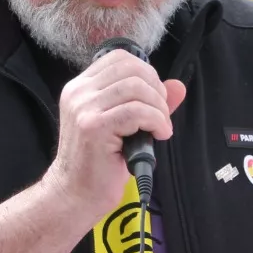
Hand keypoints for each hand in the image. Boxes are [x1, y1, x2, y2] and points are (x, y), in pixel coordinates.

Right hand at [44, 48, 186, 221]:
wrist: (75, 194)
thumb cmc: (98, 163)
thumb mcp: (124, 126)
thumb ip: (148, 103)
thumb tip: (177, 86)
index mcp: (81, 87)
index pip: (119, 58)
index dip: (146, 72)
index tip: (155, 97)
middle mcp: (79, 93)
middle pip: (131, 69)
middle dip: (156, 89)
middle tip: (161, 114)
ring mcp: (84, 108)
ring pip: (136, 88)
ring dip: (158, 108)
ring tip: (160, 128)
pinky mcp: (94, 127)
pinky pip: (137, 111)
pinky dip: (156, 121)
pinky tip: (158, 136)